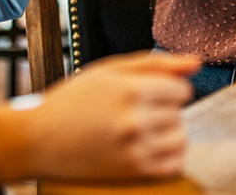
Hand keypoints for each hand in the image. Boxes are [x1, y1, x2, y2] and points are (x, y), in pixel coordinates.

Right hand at [0, 51, 199, 185]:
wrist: (39, 138)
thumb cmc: (71, 101)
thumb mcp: (107, 71)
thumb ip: (154, 63)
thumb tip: (196, 63)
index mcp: (129, 89)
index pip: (181, 90)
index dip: (165, 89)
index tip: (145, 93)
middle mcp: (135, 119)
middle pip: (180, 114)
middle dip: (163, 111)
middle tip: (133, 111)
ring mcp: (135, 148)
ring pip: (181, 139)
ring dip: (168, 134)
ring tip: (141, 130)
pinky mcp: (133, 171)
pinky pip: (175, 164)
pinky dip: (167, 156)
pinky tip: (147, 147)